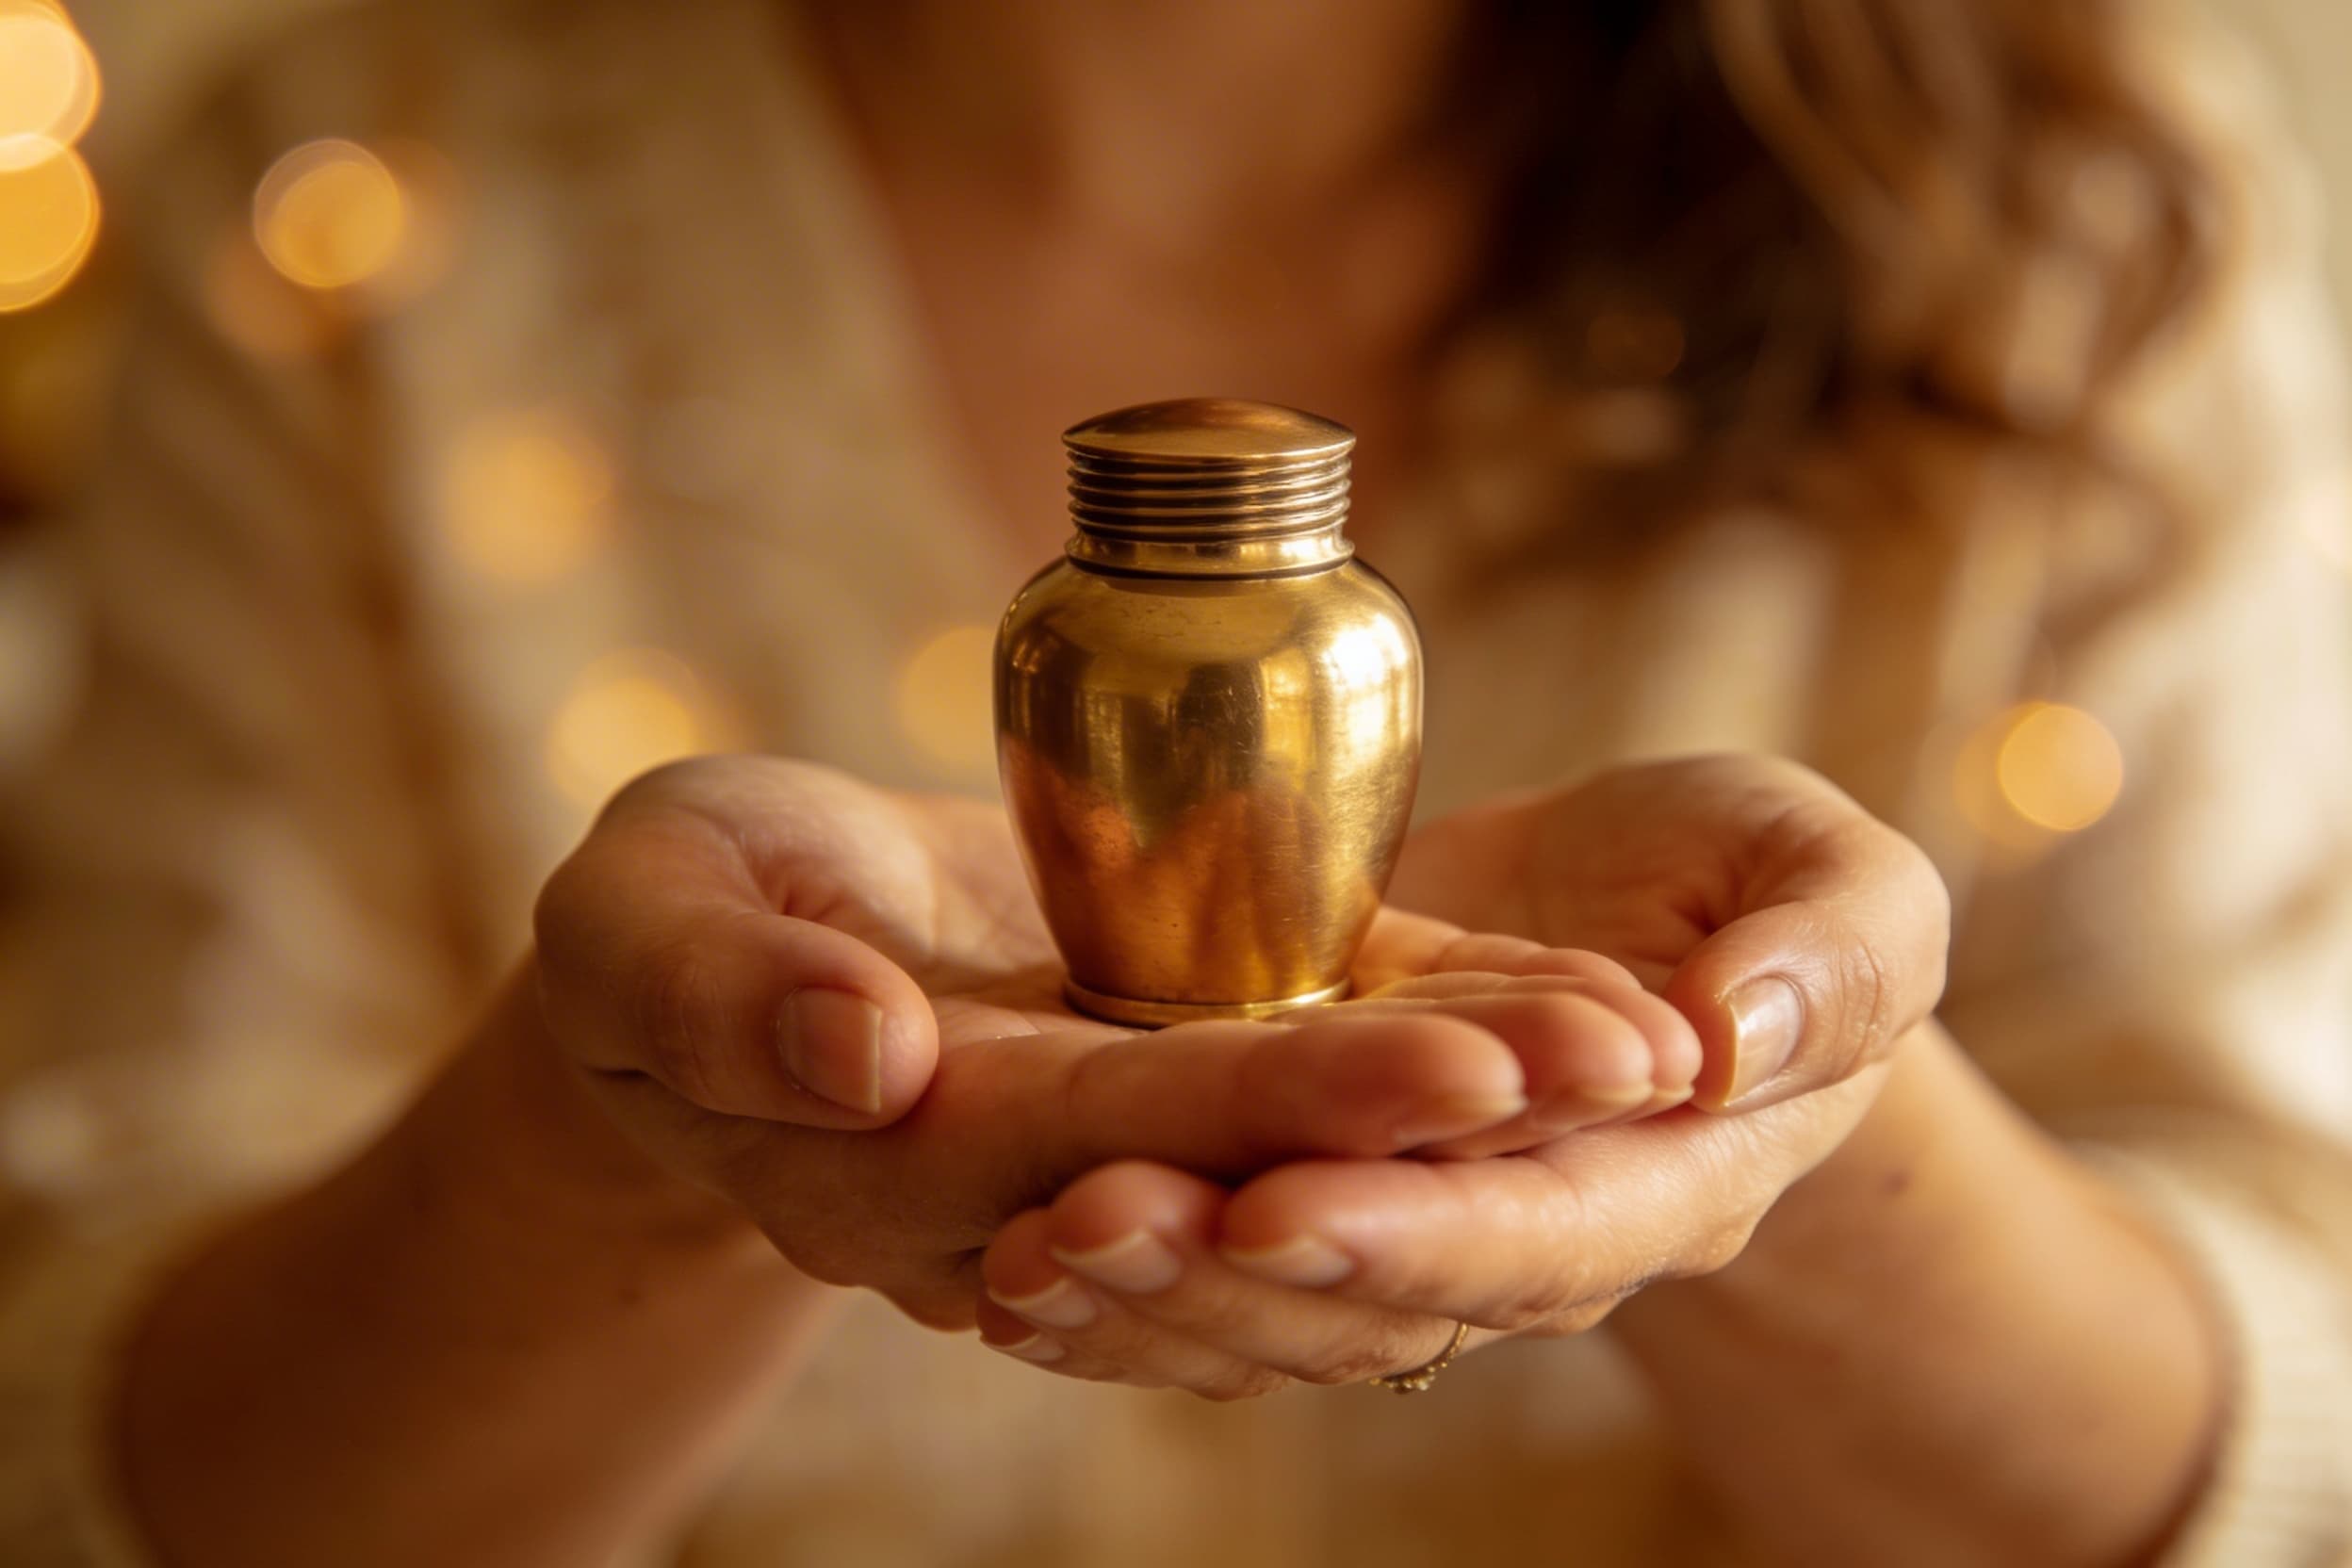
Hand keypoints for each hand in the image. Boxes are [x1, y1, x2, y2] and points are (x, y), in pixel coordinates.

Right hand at [528, 756, 1706, 1327]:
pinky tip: (1585, 1030)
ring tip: (1655, 1049)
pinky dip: (1450, 1069)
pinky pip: (1326, 1101)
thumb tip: (863, 1057)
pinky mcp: (1171, 1088)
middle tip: (1631, 1061)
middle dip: (1452, 1128)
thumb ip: (722, 995)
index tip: (1457, 1073)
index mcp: (920, 1152)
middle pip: (1267, 1166)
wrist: (732, 962)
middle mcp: (1049, 1193)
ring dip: (1490, 1122)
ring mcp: (1123, 1157)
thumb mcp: (639, 924)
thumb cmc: (667, 920)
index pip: (1124, 1141)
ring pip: (1325, 1164)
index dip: (1290, 1114)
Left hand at [971, 756, 1949, 1391]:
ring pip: (1282, 1307)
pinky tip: (1009, 1272)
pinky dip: (1131, 1280)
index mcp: (1667, 1181)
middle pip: (1378, 1297)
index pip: (1536, 1234)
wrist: (1656, 925)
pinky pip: (1230, 1256)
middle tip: (1080, 1234)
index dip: (1408, 1231)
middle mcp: (1529, 1243)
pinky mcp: (1328, 1185)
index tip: (1273, 1207)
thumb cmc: (1757, 891)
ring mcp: (1418, 1229)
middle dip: (1226, 1278)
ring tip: (1018, 1265)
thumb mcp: (1837, 883)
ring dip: (1148, 1298)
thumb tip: (1733, 1036)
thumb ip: (1830, 956)